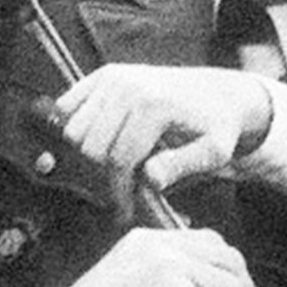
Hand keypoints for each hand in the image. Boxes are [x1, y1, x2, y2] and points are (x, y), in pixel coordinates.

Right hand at [56, 64, 274, 193]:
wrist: (219, 94)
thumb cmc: (217, 127)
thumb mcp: (214, 152)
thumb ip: (182, 166)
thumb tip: (149, 179)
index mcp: (155, 106)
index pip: (118, 159)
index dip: (118, 192)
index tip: (124, 212)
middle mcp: (129, 86)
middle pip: (90, 147)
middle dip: (103, 175)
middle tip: (121, 189)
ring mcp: (114, 77)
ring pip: (73, 130)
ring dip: (89, 154)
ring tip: (115, 166)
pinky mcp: (104, 75)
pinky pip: (66, 108)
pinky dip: (76, 129)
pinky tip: (100, 144)